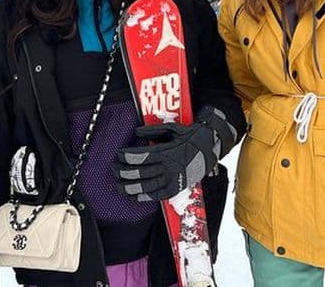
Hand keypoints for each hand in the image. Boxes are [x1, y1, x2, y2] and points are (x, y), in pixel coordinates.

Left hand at [114, 106, 236, 200]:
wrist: (210, 148)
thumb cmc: (190, 137)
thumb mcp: (172, 129)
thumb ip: (152, 130)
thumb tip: (136, 131)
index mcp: (167, 152)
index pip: (141, 157)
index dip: (127, 157)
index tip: (118, 155)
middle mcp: (169, 167)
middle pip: (140, 172)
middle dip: (124, 172)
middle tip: (114, 169)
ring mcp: (173, 179)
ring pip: (146, 186)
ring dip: (130, 187)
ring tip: (119, 185)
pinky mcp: (176, 188)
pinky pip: (157, 195)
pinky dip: (144, 196)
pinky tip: (134, 194)